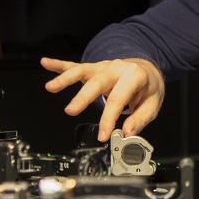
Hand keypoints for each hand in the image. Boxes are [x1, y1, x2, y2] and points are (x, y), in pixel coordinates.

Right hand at [41, 57, 164, 142]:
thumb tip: (127, 133)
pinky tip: (46, 63)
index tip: (104, 135)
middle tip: (71, 111)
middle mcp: (117, 69)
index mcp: (134, 76)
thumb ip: (139, 119)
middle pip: (97, 83)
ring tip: (51, 87)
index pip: (118, 98)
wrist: (148, 69)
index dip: (109, 118)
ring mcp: (104, 67)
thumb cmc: (148, 86)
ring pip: (83, 71)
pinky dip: (59, 65)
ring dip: (65, 78)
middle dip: (83, 97)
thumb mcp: (153, 104)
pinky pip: (75, 65)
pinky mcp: (94, 68)